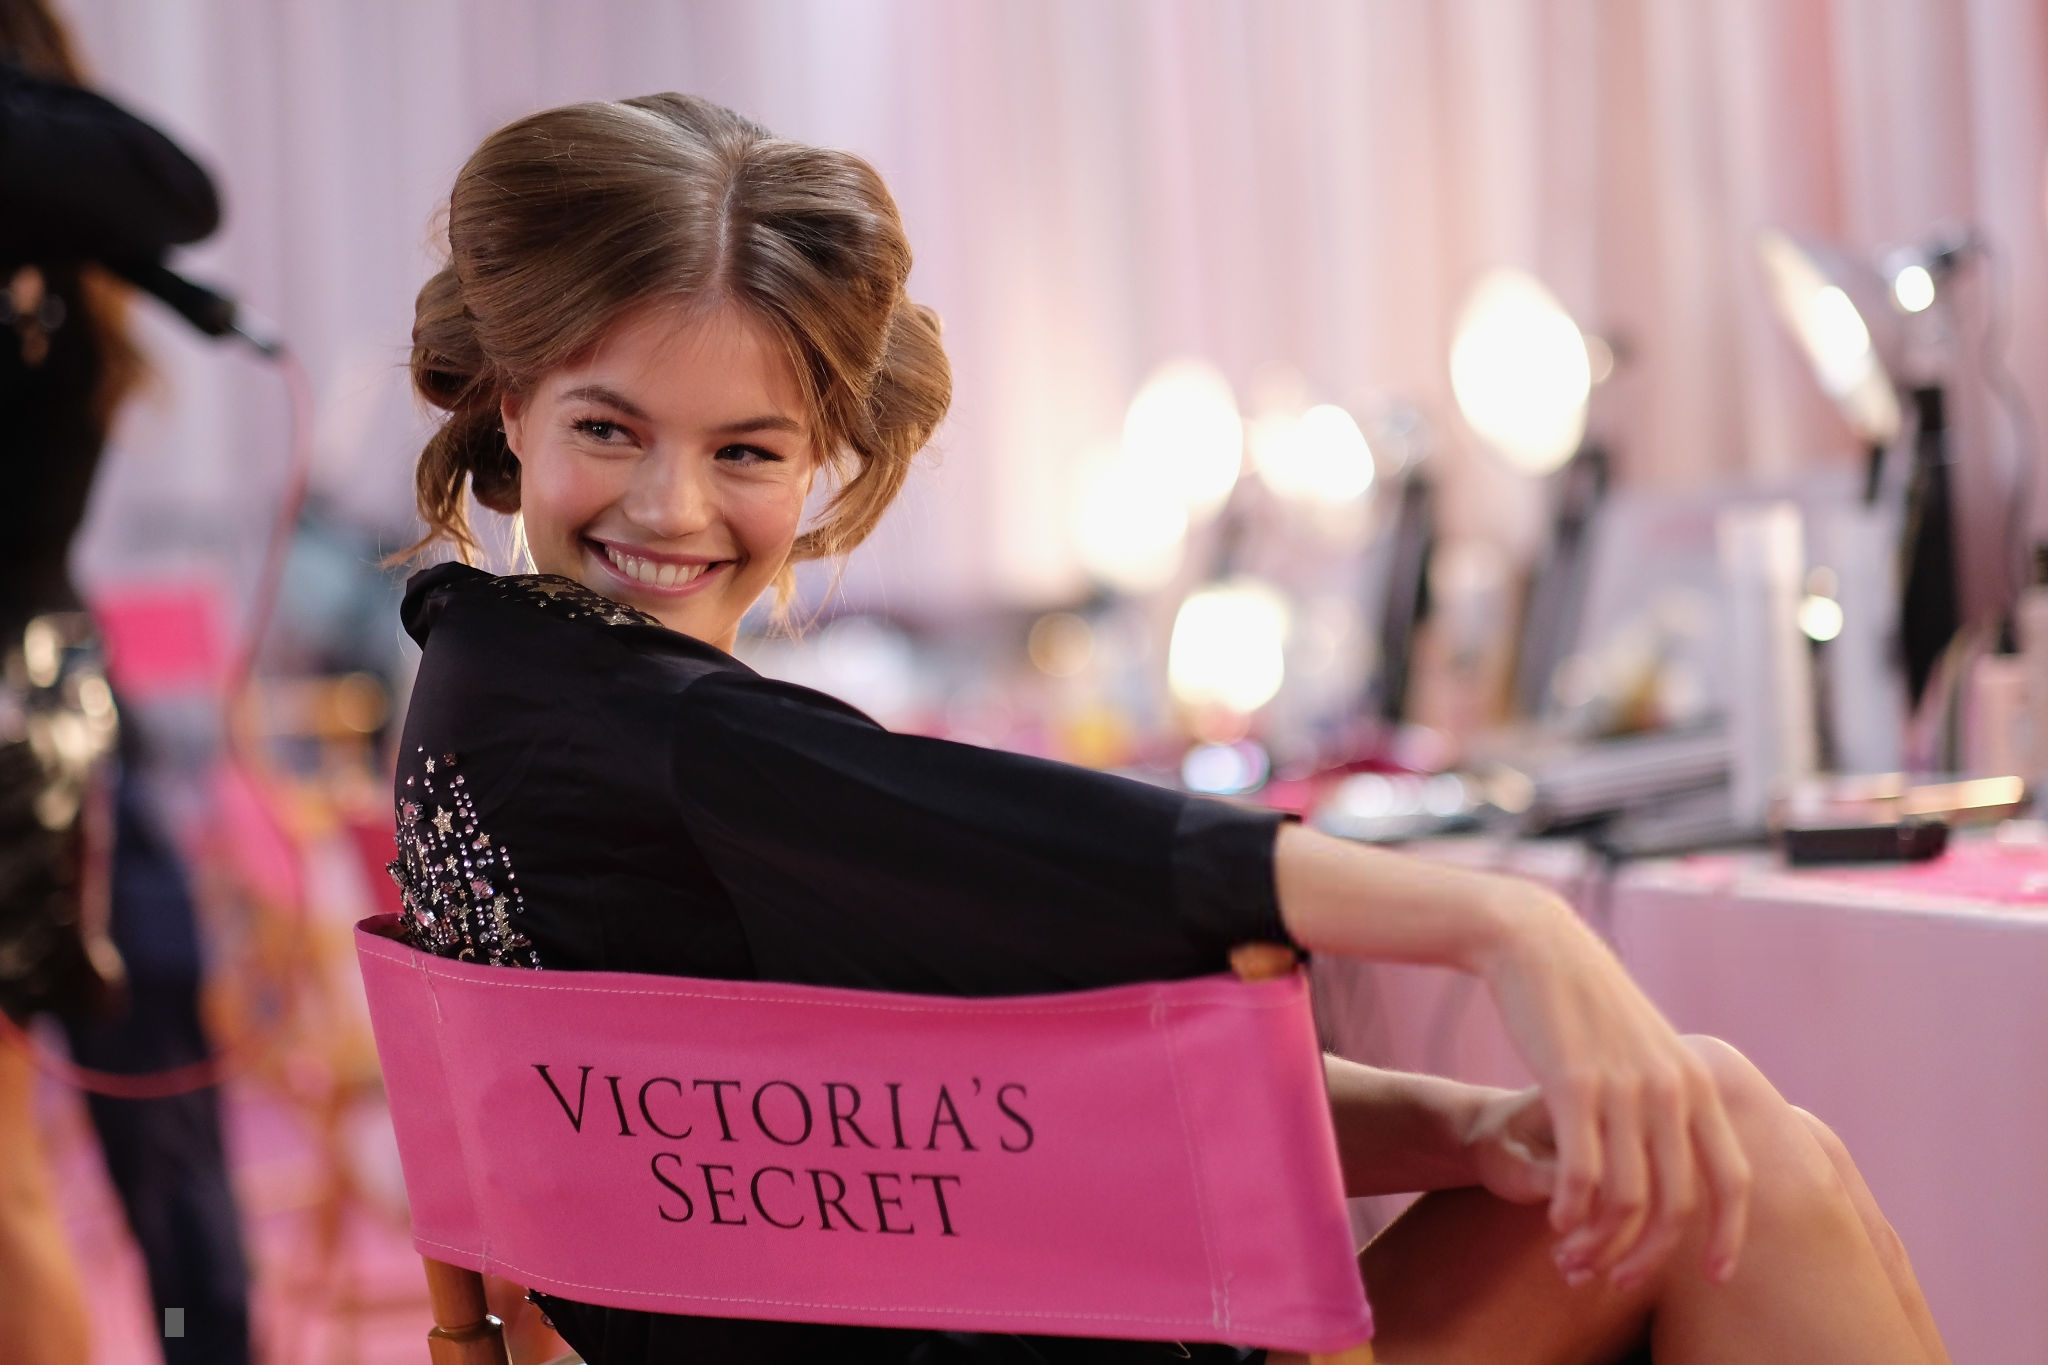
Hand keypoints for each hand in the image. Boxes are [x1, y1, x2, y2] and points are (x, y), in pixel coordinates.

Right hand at [1477, 891, 1751, 1291]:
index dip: (1729, 1236)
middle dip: (1646, 1256)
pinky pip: (1581, 1175)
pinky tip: (1553, 1223)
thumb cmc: (1588, 1001)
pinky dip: (1570, 1213)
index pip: (1733, 1179)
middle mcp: (1672, 1090)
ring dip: (1601, 1244)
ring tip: (1571, 1261)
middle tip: (1612, 1282)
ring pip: (1627, 1199)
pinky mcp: (1573, 1086)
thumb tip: (1690, 1147)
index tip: (1715, 1277)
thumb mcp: (1649, 1046)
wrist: (1537, 946)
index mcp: (1698, 1083)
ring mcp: (1625, 1088)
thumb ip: (1673, 1094)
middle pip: (1677, 1203)